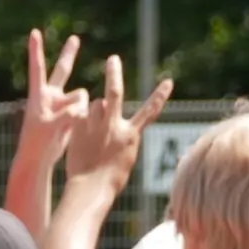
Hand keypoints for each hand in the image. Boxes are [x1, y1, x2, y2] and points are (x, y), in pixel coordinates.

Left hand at [22, 30, 89, 159]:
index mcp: (38, 95)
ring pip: (82, 97)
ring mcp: (61, 104)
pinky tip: (73, 128)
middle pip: (62, 70)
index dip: (36, 50)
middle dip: (70, 54)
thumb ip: (66, 115)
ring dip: (80, 109)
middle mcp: (50, 96)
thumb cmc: (36, 143)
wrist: (38, 158)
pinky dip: (83, 116)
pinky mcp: (70, 115)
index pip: (38, 68)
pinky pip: (84, 109)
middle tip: (75, 38)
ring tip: (67, 126)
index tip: (34, 32)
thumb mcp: (50, 128)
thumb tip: (82, 107)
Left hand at [63, 56, 172, 186]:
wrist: (90, 188)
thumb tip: (119, 122)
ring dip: (95, 109)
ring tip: (93, 127)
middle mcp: (114, 127)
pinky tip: (80, 131)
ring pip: (96, 104)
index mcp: (131, 135)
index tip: (168, 81)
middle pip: (114, 93)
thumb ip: (123, 136)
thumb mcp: (125, 157)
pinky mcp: (80, 129)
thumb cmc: (110, 179)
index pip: (150, 111)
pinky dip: (82, 117)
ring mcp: (96, 126)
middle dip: (114, 74)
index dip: (160, 96)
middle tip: (112, 60)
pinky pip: (81, 114)